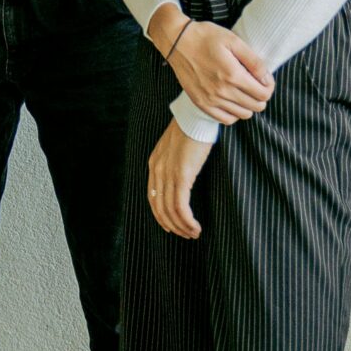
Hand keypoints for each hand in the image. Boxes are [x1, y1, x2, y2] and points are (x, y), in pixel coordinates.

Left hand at [147, 121, 213, 237]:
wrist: (197, 115)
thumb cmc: (193, 128)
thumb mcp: (178, 146)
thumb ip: (176, 161)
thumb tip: (184, 174)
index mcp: (155, 163)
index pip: (153, 197)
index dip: (161, 215)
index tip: (172, 226)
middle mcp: (157, 170)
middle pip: (159, 207)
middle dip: (172, 225)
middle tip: (186, 234)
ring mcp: (168, 174)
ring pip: (170, 210)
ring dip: (182, 226)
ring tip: (194, 233)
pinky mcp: (181, 176)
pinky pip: (180, 207)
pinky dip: (187, 221)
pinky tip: (195, 226)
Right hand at [148, 7, 272, 121]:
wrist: (177, 42)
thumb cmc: (206, 37)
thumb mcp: (234, 41)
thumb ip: (253, 61)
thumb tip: (266, 78)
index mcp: (232, 74)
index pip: (263, 94)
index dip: (269, 87)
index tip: (265, 79)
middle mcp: (222, 91)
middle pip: (256, 106)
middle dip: (261, 96)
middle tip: (257, 84)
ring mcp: (210, 99)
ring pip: (243, 115)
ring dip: (249, 105)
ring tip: (245, 92)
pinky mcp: (201, 103)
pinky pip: (226, 119)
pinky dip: (234, 113)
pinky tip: (233, 101)